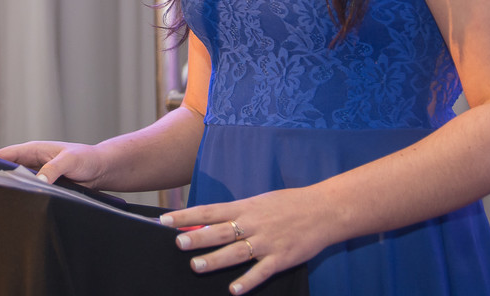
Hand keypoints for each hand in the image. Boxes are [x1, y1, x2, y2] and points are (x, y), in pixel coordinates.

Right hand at [0, 140, 107, 187]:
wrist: (101, 169)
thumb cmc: (86, 159)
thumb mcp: (69, 161)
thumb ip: (54, 168)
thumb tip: (38, 180)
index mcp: (33, 150)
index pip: (4, 155)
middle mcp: (32, 162)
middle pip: (6, 170)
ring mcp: (37, 175)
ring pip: (16, 182)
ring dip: (9, 189)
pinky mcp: (44, 186)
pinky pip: (27, 191)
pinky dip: (21, 197)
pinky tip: (16, 207)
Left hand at [159, 187, 335, 294]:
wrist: (323, 210)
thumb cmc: (289, 204)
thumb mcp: (259, 202)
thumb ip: (236, 213)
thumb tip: (208, 221)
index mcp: (245, 207)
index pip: (209, 211)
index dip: (186, 216)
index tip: (166, 220)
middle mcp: (253, 224)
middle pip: (219, 231)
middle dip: (197, 237)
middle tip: (178, 243)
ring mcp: (267, 242)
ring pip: (236, 252)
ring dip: (215, 260)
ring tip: (197, 266)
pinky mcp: (281, 258)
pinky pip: (261, 271)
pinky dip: (247, 281)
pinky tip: (234, 289)